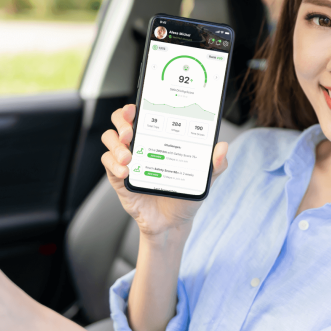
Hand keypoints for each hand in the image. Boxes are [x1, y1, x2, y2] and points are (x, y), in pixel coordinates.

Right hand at [101, 104, 227, 237]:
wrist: (173, 222)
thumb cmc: (184, 195)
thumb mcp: (203, 178)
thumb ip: (215, 164)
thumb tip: (222, 148)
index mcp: (157, 138)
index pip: (142, 114)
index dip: (135, 107)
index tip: (136, 108)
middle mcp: (140, 144)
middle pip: (120, 121)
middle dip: (122, 121)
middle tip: (130, 132)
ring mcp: (127, 159)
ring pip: (110, 139)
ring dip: (116, 145)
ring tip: (128, 156)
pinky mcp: (118, 177)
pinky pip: (107, 164)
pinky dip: (113, 165)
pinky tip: (125, 172)